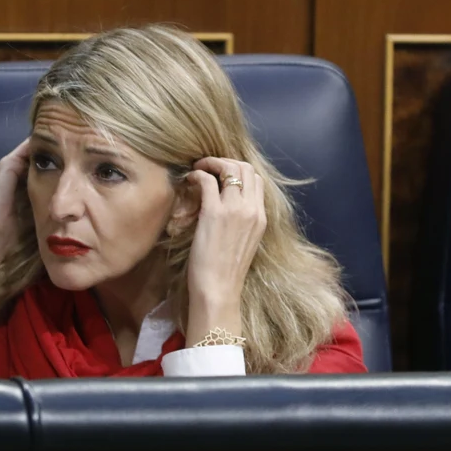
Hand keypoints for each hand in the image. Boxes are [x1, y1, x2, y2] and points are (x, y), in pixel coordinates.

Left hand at [183, 156, 265, 338]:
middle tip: (208, 167)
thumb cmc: (226, 271)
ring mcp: (234, 210)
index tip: (221, 175)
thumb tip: (226, 206)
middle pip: (246, 168)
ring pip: (229, 168)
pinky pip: (207, 180)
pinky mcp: (214, 213)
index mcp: (261, 217)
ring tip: (198, 169)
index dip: (238, 171)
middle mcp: (252, 209)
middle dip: (225, 161)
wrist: (219, 289)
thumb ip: (242, 221)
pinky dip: (197, 174)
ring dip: (211, 163)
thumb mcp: (244, 241)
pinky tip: (189, 180)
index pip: (256, 179)